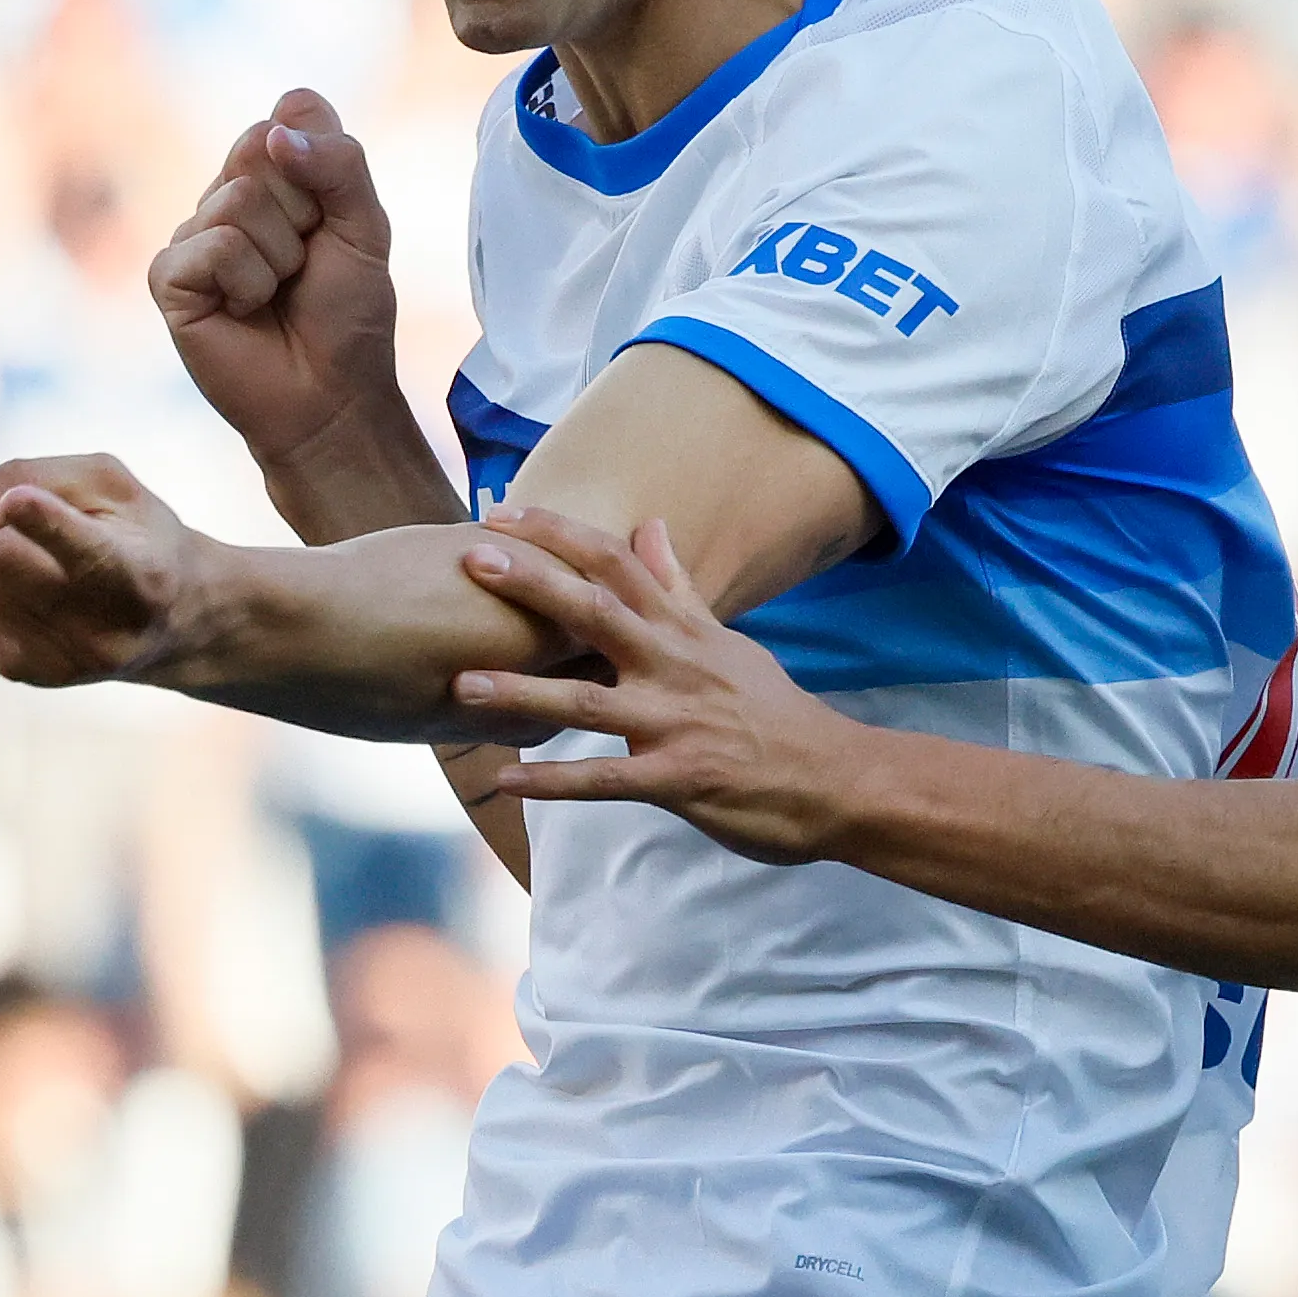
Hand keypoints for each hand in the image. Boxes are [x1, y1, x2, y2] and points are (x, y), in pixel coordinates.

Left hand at [0, 454, 199, 686]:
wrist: (167, 622)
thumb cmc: (136, 535)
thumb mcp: (110, 484)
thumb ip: (33, 475)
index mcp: (138, 579)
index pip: (85, 553)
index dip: (47, 524)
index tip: (19, 500)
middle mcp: (99, 634)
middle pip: (2, 551)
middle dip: (9, 521)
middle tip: (51, 526)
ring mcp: (53, 661)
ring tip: (42, 557)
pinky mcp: (15, 668)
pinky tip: (25, 582)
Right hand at [153, 92, 405, 471]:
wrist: (331, 395)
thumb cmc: (347, 314)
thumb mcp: (366, 226)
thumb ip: (339, 163)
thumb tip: (274, 135)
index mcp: (274, 172)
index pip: (291, 112)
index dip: (325, 166)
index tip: (331, 220)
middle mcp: (227, 193)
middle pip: (259, 149)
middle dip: (303, 213)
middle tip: (305, 263)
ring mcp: (193, 234)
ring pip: (239, 202)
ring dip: (279, 258)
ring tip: (277, 294)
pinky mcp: (168, 276)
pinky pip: (213, 247)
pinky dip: (247, 284)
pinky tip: (244, 311)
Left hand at [451, 508, 855, 865]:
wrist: (835, 779)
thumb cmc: (773, 712)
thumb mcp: (726, 641)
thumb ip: (678, 588)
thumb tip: (648, 525)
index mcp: (682, 630)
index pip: (617, 563)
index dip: (559, 535)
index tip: (501, 515)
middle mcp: (674, 666)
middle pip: (597, 612)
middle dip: (533, 585)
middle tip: (472, 560)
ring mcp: (676, 723)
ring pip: (588, 702)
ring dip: (523, 693)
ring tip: (462, 684)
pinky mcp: (678, 780)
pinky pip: (606, 781)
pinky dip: (555, 781)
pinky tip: (506, 781)